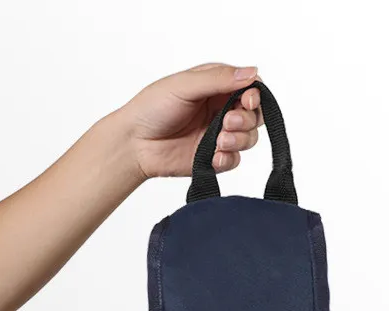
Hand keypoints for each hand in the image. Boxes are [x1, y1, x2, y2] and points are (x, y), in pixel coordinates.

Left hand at [119, 63, 263, 179]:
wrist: (133, 143)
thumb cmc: (152, 108)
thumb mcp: (185, 85)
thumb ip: (218, 79)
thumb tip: (253, 72)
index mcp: (217, 87)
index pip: (250, 89)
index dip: (255, 96)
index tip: (247, 101)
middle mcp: (220, 110)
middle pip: (254, 115)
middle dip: (247, 119)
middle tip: (228, 123)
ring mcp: (217, 136)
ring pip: (248, 138)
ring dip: (240, 139)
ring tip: (220, 140)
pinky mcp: (211, 158)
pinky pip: (233, 160)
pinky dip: (229, 158)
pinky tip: (215, 156)